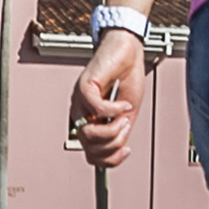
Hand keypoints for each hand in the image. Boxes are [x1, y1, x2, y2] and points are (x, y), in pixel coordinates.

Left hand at [69, 31, 146, 168]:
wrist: (127, 49)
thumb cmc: (126, 75)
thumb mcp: (128, 112)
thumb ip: (120, 131)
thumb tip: (116, 151)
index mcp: (90, 120)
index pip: (91, 154)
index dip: (109, 159)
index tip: (126, 150)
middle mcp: (81, 112)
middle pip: (89, 149)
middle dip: (113, 144)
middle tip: (126, 128)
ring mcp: (80, 100)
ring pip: (88, 133)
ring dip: (112, 130)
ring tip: (125, 117)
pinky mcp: (84, 86)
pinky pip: (96, 109)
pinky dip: (114, 110)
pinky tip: (124, 104)